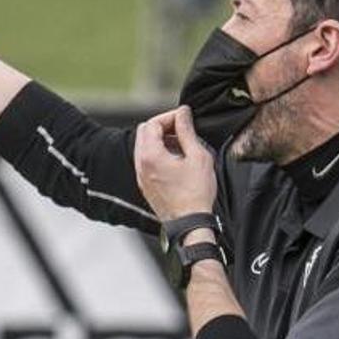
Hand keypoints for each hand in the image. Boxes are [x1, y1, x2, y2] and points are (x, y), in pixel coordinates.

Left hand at [134, 106, 216, 221]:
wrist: (190, 224)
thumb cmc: (196, 194)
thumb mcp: (197, 156)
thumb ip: (187, 131)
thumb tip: (183, 114)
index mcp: (150, 156)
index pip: (153, 123)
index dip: (170, 116)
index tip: (185, 118)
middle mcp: (141, 165)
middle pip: (144, 132)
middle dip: (163, 126)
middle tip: (182, 128)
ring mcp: (141, 177)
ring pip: (144, 147)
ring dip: (161, 140)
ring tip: (182, 144)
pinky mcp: (146, 186)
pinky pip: (147, 161)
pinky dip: (159, 154)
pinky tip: (177, 160)